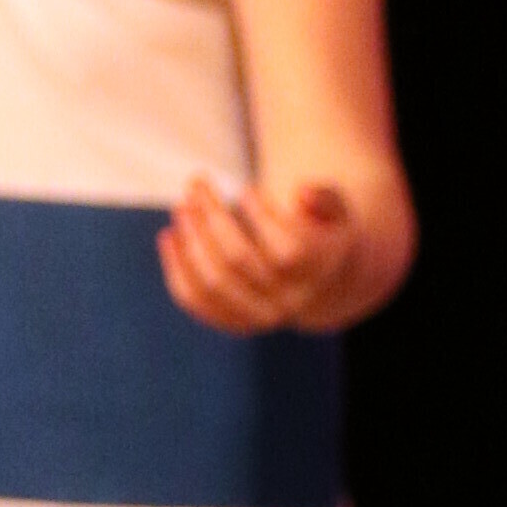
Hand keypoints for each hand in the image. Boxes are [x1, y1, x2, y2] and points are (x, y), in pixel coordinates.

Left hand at [162, 174, 366, 333]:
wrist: (322, 285)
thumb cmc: (323, 235)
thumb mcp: (338, 214)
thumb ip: (326, 197)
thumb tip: (300, 192)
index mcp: (317, 275)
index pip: (286, 251)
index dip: (261, 217)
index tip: (246, 189)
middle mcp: (288, 302)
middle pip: (239, 261)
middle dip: (213, 216)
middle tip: (198, 183)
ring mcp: (259, 317)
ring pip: (213, 282)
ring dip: (190, 241)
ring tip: (182, 206)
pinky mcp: (234, 323)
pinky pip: (196, 301)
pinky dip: (176, 269)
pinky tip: (168, 236)